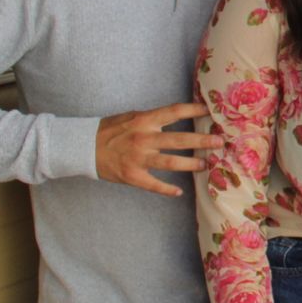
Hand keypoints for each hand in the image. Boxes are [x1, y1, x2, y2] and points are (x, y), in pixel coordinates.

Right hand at [94, 102, 221, 197]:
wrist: (82, 147)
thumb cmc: (109, 130)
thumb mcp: (131, 117)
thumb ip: (153, 118)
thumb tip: (178, 114)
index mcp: (144, 121)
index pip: (174, 112)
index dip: (194, 110)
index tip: (210, 111)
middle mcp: (144, 138)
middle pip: (179, 139)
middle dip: (201, 140)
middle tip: (219, 142)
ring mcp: (138, 158)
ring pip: (171, 162)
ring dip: (190, 164)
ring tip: (205, 165)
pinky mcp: (132, 176)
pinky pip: (153, 184)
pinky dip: (167, 190)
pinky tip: (179, 192)